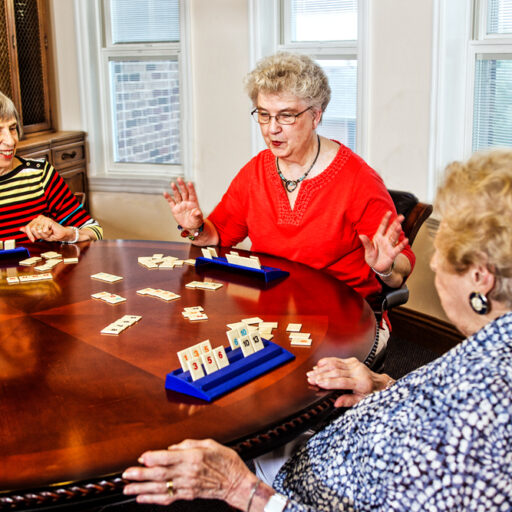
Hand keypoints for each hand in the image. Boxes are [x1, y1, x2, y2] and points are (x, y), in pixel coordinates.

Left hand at [20, 215, 76, 242]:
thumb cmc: (51, 234)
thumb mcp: (39, 234)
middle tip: (46, 234)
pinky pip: (44, 230)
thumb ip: (29, 231)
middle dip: (39, 235)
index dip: (29, 235)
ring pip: (38, 230)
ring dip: (44, 234)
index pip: (28, 227)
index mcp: (35, 221)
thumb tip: (20, 229)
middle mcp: (39, 218)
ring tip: (49, 232)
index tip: (33, 240)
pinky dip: (48, 233)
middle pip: (32, 229)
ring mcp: (44, 218)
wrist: (61, 235)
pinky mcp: (48, 220)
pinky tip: (51, 230)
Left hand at [123, 439, 256, 508]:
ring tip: (127, 488)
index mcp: (193, 457)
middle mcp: (188, 472)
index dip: (153, 457)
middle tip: (126, 474)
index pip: (168, 457)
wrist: (236, 482)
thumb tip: (172, 447)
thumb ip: (189, 444)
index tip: (141, 457)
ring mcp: (187, 486)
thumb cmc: (225, 461)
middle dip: (141, 475)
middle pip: (160, 474)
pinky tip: (142, 499)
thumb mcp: (210, 443)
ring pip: (160, 488)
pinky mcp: (187, 495)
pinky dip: (153, 499)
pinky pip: (167, 498)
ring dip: (142, 489)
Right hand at [164, 177, 203, 230]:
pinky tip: (165, 193)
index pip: (192, 194)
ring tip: (172, 183)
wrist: (190, 227)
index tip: (189, 183)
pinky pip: (171, 202)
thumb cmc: (196, 222)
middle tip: (179, 179)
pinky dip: (168, 198)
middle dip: (182, 186)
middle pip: (184, 192)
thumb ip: (197, 215)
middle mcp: (187, 202)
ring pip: (177, 195)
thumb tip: (197, 212)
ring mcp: (180, 205)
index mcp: (194, 203)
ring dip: (175, 190)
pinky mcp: (175, 209)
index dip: (191, 189)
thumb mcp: (198, 219)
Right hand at [307, 357, 391, 406]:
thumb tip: (336, 403)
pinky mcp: (352, 360)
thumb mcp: (361, 401)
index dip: (329, 382)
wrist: (378, 382)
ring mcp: (355, 364)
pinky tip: (318, 365)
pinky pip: (337, 360)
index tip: (318, 383)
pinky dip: (326, 361)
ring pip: (335, 364)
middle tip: (310, 378)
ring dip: (321, 368)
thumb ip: (348, 401)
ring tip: (311, 372)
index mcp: (361, 383)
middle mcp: (358, 371)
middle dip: (321, 375)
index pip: (342, 381)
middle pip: (336, 372)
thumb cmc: (370, 393)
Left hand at [359, 211, 407, 274]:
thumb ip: (366, 243)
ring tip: (399, 226)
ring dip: (396, 232)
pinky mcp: (393, 253)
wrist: (377, 267)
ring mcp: (390, 246)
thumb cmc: (372, 256)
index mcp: (378, 237)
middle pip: (391, 230)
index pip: (382, 226)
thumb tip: (360, 235)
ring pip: (394, 237)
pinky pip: (398, 248)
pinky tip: (406, 240)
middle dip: (395, 223)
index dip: (386, 219)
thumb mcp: (368, 250)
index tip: (389, 212)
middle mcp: (385, 240)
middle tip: (401, 216)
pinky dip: (402, 244)